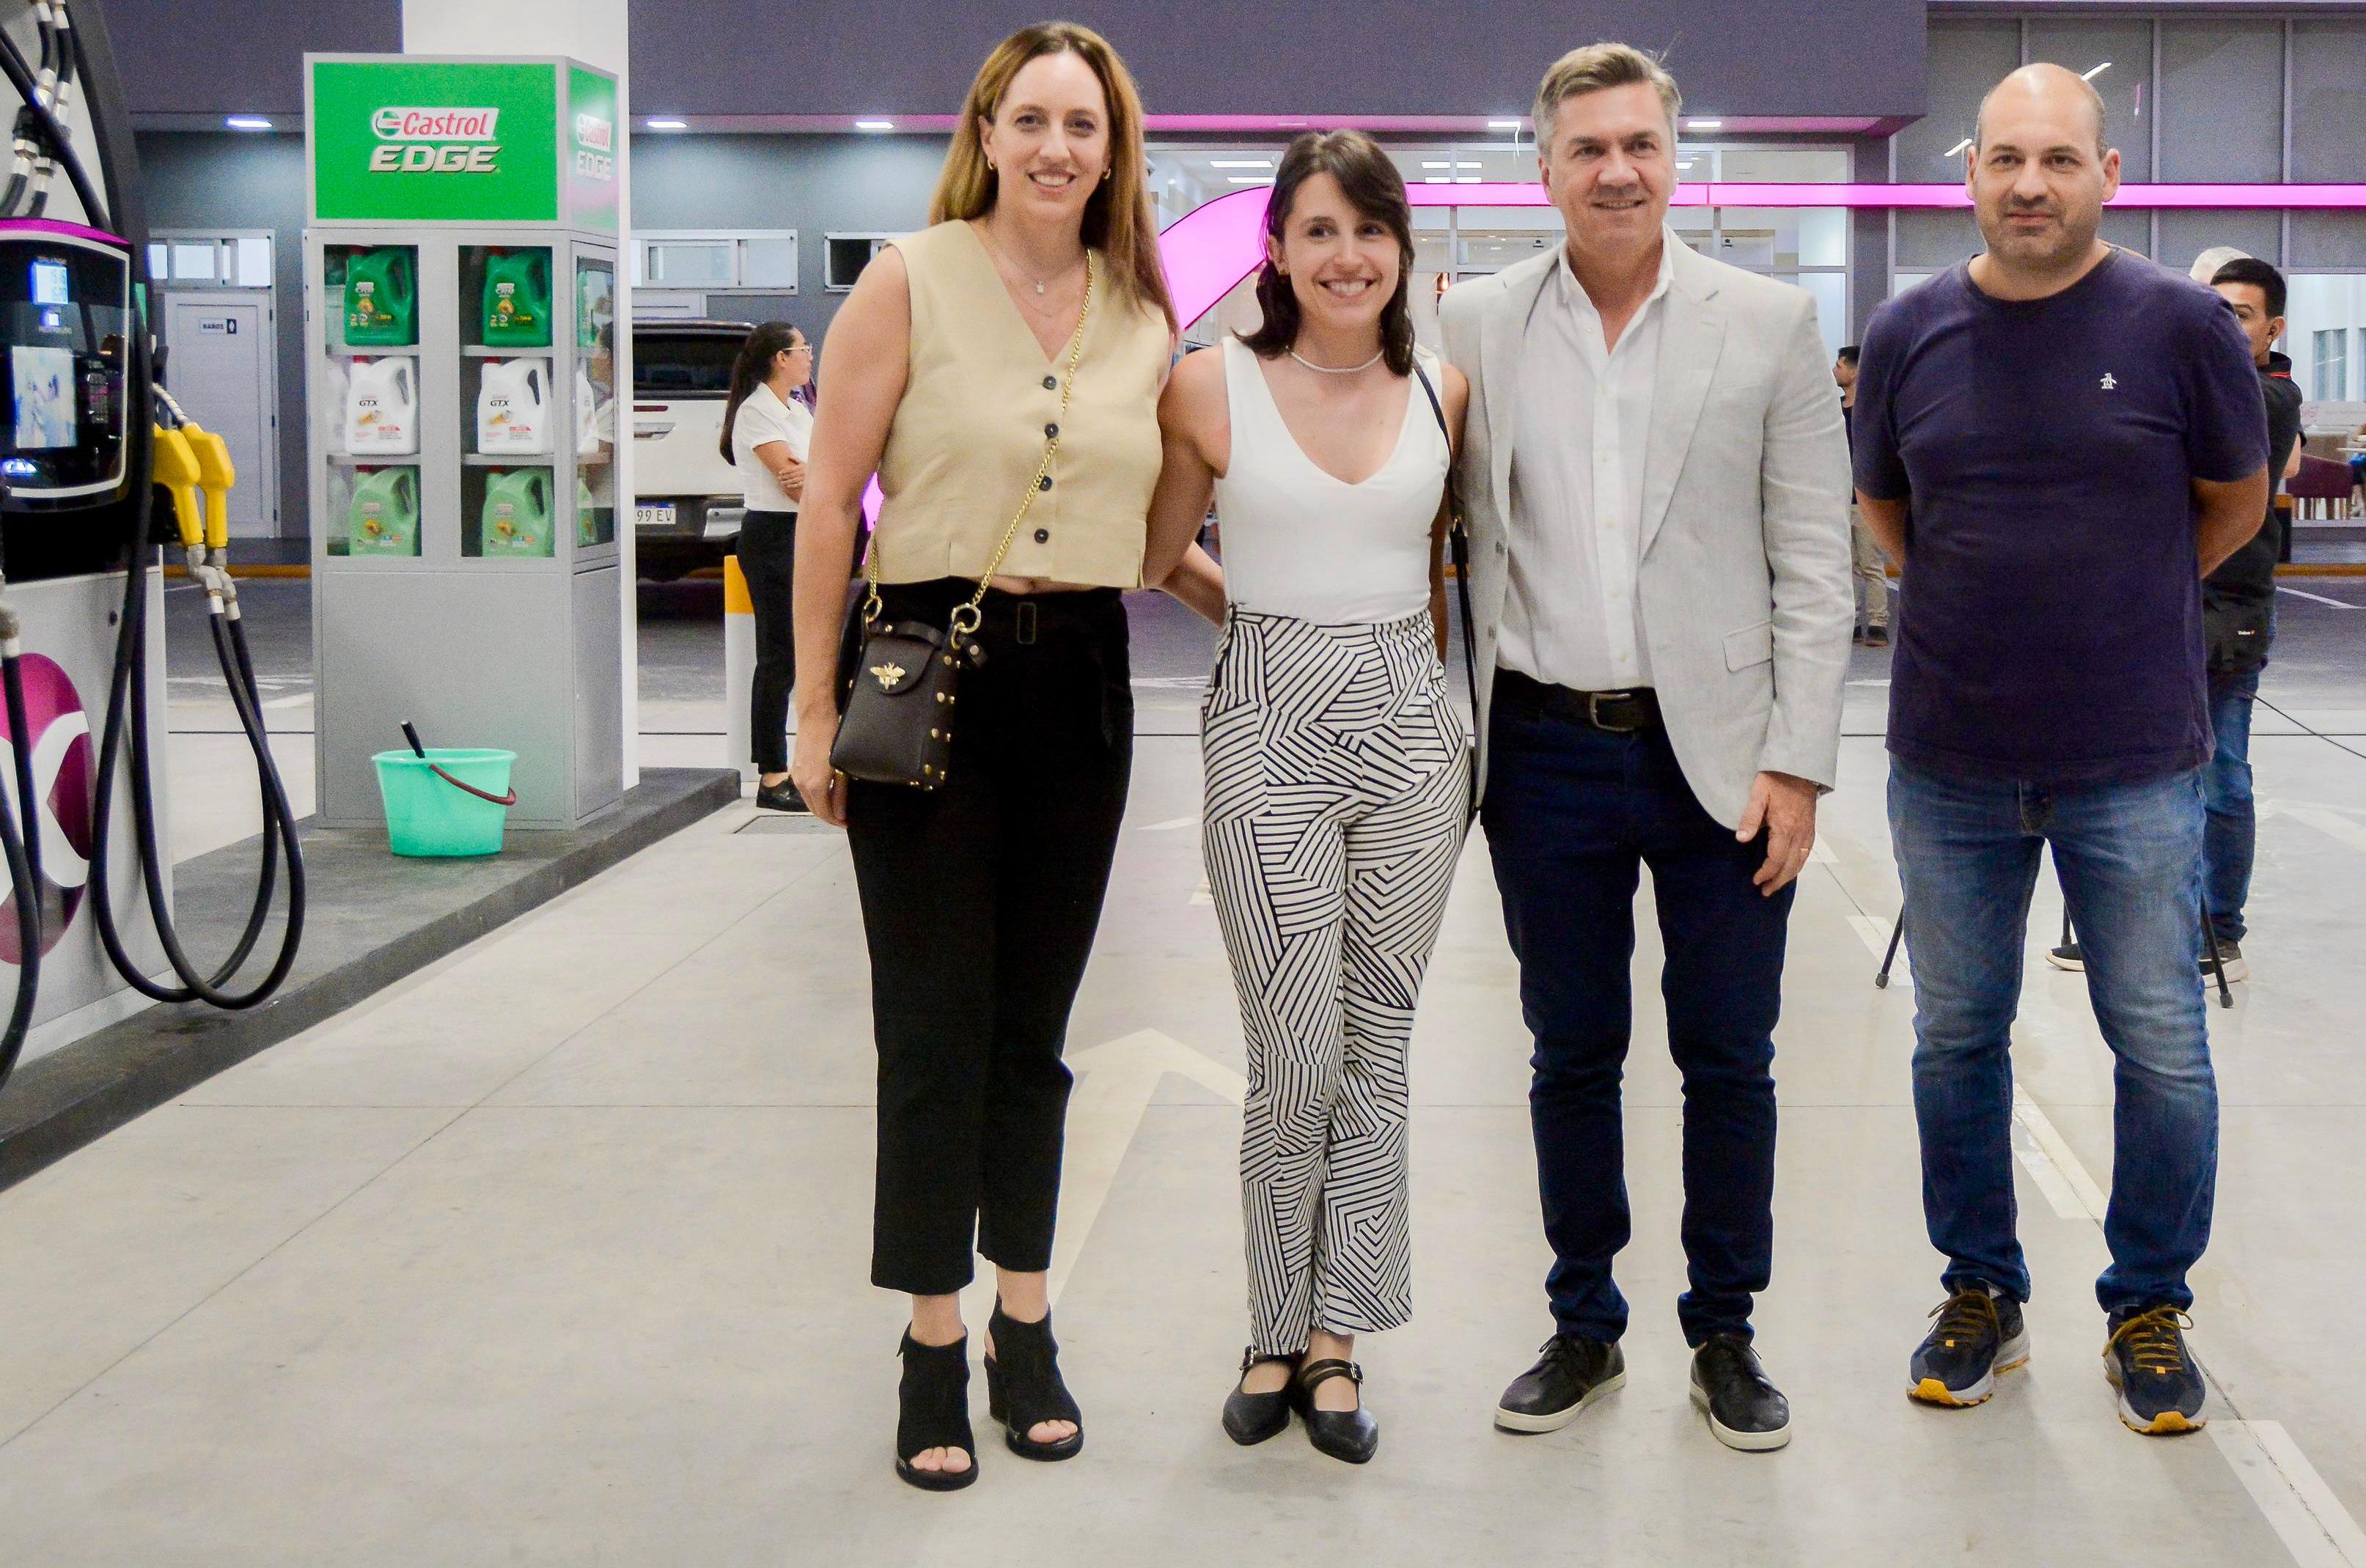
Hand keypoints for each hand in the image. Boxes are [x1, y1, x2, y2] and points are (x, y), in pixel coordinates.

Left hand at [775, 457, 806, 500]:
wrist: (816, 474)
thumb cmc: (807, 468)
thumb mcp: (802, 462)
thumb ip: (795, 459)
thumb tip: (788, 456)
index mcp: (801, 467)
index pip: (791, 469)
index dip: (785, 471)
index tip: (779, 472)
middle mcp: (803, 472)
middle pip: (791, 475)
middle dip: (784, 476)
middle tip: (779, 478)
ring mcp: (804, 478)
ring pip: (794, 480)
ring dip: (787, 481)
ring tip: (781, 482)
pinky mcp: (805, 483)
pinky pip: (798, 485)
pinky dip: (792, 485)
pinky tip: (788, 485)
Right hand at [792, 707, 847, 825]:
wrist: (815, 718)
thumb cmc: (832, 739)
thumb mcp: (841, 769)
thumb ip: (840, 793)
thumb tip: (839, 813)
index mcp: (815, 785)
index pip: (824, 813)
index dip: (836, 821)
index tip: (846, 823)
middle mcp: (802, 784)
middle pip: (814, 810)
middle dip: (828, 817)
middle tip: (842, 819)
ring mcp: (796, 776)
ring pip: (808, 801)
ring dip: (821, 807)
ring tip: (836, 808)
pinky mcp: (795, 769)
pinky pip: (804, 790)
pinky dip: (814, 797)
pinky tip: (825, 794)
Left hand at [1736, 771, 1818, 895]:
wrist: (1801, 765)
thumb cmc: (1776, 778)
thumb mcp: (1758, 793)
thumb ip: (1750, 817)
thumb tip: (1742, 840)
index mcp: (1785, 826)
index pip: (1776, 858)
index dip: (1766, 872)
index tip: (1755, 881)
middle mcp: (1800, 832)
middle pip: (1791, 864)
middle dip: (1778, 881)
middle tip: (1765, 892)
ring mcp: (1808, 830)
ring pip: (1801, 860)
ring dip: (1789, 875)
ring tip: (1777, 885)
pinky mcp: (1812, 826)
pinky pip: (1807, 851)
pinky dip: (1799, 864)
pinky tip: (1792, 868)